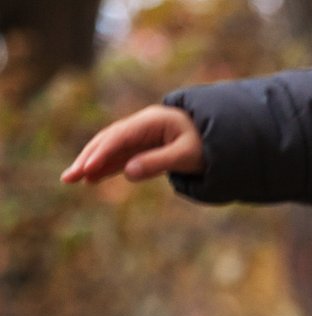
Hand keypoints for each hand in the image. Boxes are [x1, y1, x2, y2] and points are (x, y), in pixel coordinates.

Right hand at [62, 105, 203, 184]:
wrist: (223, 138)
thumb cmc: (208, 145)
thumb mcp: (188, 155)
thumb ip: (159, 162)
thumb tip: (127, 173)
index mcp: (151, 121)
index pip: (120, 137)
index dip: (102, 153)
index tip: (87, 168)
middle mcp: (142, 126)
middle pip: (109, 141)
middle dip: (88, 158)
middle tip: (69, 177)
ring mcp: (142, 136)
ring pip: (111, 149)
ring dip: (92, 163)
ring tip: (73, 179)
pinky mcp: (145, 147)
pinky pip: (121, 156)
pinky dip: (106, 167)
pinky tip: (92, 177)